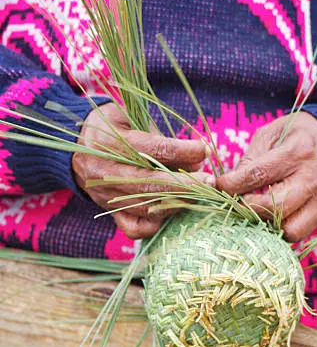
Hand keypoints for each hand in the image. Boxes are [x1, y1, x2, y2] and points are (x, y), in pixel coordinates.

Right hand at [72, 103, 213, 238]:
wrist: (75, 147)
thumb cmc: (111, 127)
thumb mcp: (131, 118)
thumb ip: (160, 138)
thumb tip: (196, 159)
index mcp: (108, 142)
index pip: (151, 149)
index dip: (181, 151)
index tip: (204, 150)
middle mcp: (104, 173)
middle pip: (150, 184)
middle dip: (185, 184)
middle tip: (210, 181)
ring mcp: (105, 197)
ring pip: (147, 207)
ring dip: (178, 202)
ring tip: (199, 193)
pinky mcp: (109, 212)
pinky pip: (135, 228)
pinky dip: (157, 222)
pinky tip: (174, 209)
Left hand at [216, 112, 316, 241]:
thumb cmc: (297, 134)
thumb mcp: (271, 133)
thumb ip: (251, 158)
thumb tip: (231, 185)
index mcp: (298, 152)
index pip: (259, 174)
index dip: (233, 184)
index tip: (219, 185)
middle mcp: (314, 178)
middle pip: (276, 207)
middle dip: (248, 207)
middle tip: (236, 201)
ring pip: (290, 229)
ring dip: (267, 224)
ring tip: (256, 210)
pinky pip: (300, 232)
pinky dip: (281, 228)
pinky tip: (271, 215)